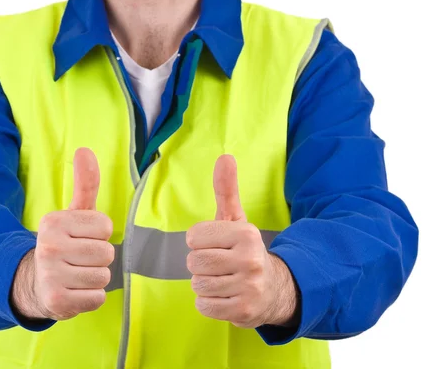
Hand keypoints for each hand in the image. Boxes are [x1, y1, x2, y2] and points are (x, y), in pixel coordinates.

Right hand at [12, 148, 114, 320]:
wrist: (35, 284)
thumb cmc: (65, 244)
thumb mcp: (74, 214)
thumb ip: (85, 184)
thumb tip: (85, 150)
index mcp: (53, 222)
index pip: (105, 227)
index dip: (100, 234)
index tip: (82, 238)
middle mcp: (48, 247)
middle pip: (106, 252)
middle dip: (99, 258)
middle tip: (79, 259)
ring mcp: (50, 276)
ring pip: (103, 277)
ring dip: (95, 278)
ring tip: (77, 275)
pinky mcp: (56, 302)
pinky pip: (98, 298)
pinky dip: (91, 298)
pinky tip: (74, 291)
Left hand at [186, 155, 297, 327]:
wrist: (274, 289)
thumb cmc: (244, 251)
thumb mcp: (236, 220)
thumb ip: (226, 190)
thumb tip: (225, 157)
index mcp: (246, 234)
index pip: (194, 237)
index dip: (199, 242)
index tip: (215, 245)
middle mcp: (250, 260)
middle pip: (194, 262)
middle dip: (200, 264)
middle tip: (219, 265)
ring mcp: (248, 287)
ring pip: (198, 284)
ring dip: (205, 284)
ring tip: (223, 280)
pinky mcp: (244, 311)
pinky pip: (204, 306)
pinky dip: (208, 303)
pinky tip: (225, 295)